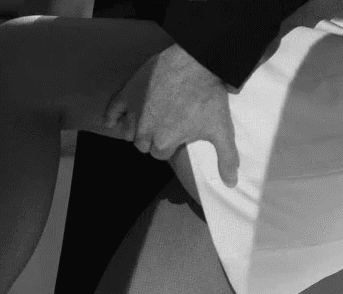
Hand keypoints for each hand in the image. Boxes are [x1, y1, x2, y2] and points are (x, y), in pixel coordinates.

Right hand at [104, 43, 239, 186]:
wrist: (196, 61)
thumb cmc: (208, 97)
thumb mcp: (221, 130)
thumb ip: (226, 158)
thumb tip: (231, 183)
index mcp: (165, 142)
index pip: (160, 154)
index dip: (169, 145)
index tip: (176, 135)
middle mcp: (146, 130)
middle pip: (144, 144)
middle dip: (153, 139)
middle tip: (165, 126)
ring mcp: (135, 110)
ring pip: (128, 132)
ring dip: (136, 130)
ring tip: (147, 122)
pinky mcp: (129, 91)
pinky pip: (112, 110)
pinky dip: (112, 116)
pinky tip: (112, 121)